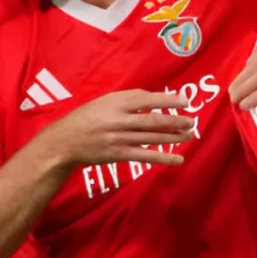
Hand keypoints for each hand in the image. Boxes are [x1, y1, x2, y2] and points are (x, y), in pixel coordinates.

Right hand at [38, 90, 194, 168]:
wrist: (64, 142)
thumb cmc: (86, 118)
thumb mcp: (104, 101)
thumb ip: (128, 99)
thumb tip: (154, 98)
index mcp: (115, 102)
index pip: (147, 99)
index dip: (168, 100)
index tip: (186, 100)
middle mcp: (118, 120)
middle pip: (152, 120)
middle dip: (175, 120)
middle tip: (192, 120)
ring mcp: (119, 139)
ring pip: (152, 138)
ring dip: (173, 137)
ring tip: (189, 134)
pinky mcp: (118, 155)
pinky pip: (145, 156)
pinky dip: (163, 158)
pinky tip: (178, 159)